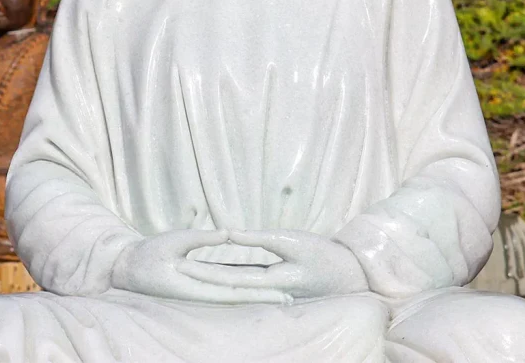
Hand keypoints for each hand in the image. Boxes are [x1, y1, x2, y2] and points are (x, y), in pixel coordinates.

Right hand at [110, 230, 289, 304]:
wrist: (126, 269)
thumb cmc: (146, 255)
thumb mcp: (172, 241)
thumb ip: (200, 239)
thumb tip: (228, 233)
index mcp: (197, 287)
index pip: (236, 292)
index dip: (261, 294)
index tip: (282, 295)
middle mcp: (202, 294)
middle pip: (241, 297)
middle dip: (266, 300)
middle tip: (292, 301)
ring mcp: (201, 291)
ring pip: (235, 295)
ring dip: (257, 297)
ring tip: (282, 298)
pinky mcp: (199, 285)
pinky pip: (225, 289)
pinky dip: (243, 291)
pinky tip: (257, 290)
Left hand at [177, 229, 368, 300]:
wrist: (349, 273)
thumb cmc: (322, 254)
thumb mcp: (290, 240)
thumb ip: (258, 238)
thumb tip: (229, 233)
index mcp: (272, 281)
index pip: (229, 278)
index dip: (204, 271)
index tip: (182, 264)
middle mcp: (267, 291)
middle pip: (227, 286)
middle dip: (201, 279)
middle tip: (175, 269)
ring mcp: (271, 291)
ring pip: (235, 287)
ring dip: (212, 281)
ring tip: (188, 273)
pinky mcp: (275, 287)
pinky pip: (246, 285)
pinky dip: (228, 281)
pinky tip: (215, 277)